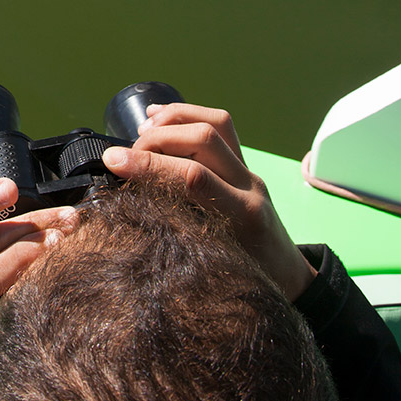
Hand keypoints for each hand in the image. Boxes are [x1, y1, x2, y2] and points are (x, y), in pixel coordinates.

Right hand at [103, 102, 315, 301]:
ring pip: (217, 123)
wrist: (288, 280)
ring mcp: (249, 172)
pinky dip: (186, 116)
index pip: (194, 177)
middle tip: (124, 156)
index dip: (149, 165)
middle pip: (206, 138)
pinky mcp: (243, 165)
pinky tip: (157, 118)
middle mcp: (249, 186)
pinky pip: (219, 127)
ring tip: (141, 130)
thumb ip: (176, 242)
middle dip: (158, 138)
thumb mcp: (212, 274)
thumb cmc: (249, 284)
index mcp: (242, 215)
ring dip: (174, 118)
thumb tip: (126, 216)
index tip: (112, 163)